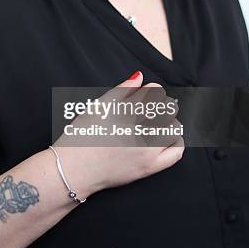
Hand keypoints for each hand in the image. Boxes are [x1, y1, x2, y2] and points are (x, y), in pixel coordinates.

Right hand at [53, 71, 184, 196]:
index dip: (153, 90)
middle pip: (167, 110)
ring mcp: (145, 152)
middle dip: (161, 105)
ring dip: (169, 122)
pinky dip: (175, 142)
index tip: (148, 93)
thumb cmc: (80, 136)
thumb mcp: (97, 107)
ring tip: (157, 124)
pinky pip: (175, 154)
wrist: (73, 170)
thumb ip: (121, 90)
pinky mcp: (148, 168)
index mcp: (124, 113)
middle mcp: (137, 132)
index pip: (154, 93)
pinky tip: (166, 138)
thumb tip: (139, 76)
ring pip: (173, 129)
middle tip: (151, 109)